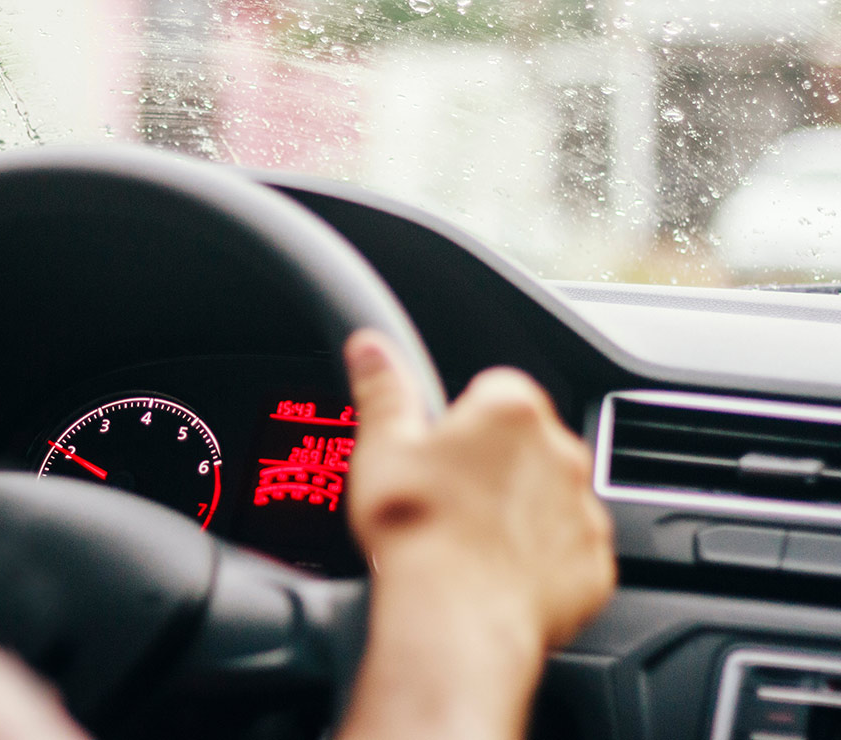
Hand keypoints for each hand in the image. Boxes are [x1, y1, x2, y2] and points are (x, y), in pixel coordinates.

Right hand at [337, 330, 614, 739]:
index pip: (494, 390)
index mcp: (510, 411)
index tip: (437, 449)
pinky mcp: (594, 564)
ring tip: (468, 539)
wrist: (454, 620)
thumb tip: (372, 345)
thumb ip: (383, 388)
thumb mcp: (382, 448)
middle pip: (525, 443)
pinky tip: (497, 572)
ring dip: (520, 508)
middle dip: (492, 464)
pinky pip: (569, 550)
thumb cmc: (417, 532)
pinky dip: (542, 560)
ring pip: (549, 495)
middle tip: (444, 497)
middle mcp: (559, 452)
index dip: (461, 420)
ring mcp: (583, 510)